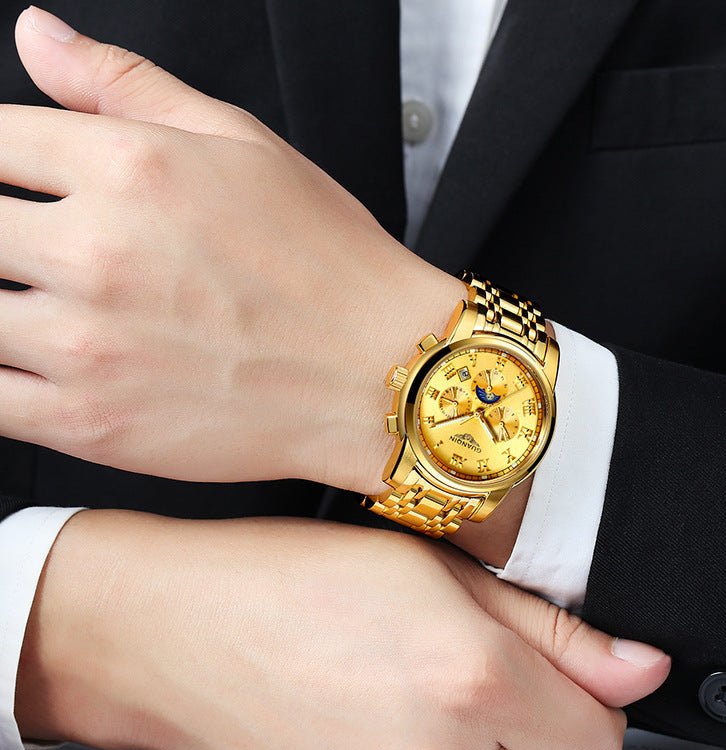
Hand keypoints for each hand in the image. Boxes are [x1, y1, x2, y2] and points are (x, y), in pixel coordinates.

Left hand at [0, 7, 465, 494]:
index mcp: (129, 168)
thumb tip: (38, 36)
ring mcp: (88, 346)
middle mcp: (98, 253)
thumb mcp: (243, 144)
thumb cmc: (330, 268)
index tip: (8, 184)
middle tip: (28, 254)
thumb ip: (125, 84)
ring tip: (36, 305)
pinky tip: (23, 365)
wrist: (378, 375)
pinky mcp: (91, 424)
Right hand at [17, 511, 669, 749]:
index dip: (581, 692)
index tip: (550, 667)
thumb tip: (638, 667)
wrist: (181, 633)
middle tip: (466, 664)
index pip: (601, 732)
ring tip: (418, 689)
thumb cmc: (288, 580)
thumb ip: (550, 628)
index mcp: (472, 682)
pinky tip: (387, 721)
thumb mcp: (431, 570)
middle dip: (535, 724)